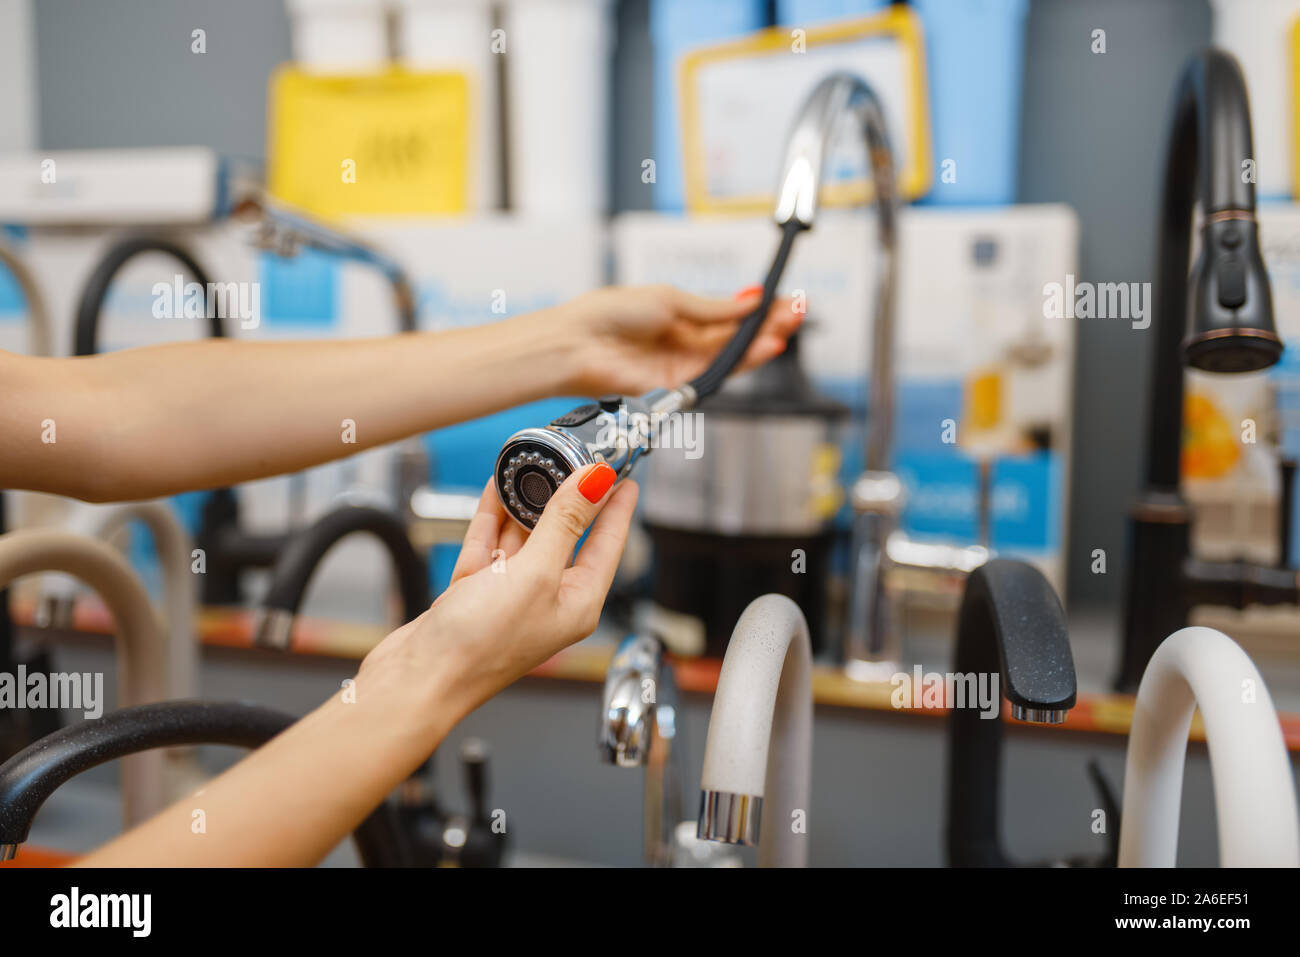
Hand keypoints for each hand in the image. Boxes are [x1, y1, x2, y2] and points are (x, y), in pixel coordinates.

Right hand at [361, 463, 638, 719]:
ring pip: (526, 537)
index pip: (609, 544)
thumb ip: (565, 523)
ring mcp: (511, 596)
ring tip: (534, 463)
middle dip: (569, 496)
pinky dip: (494, 516)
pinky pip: (491, 544)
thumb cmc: (480, 646)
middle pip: (568, 536)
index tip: (624, 474)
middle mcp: (548, 599)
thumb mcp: (535, 573)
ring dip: (527, 502)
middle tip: (575, 456)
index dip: (617, 506)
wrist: (417, 679)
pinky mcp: (476, 592)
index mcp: (578, 603)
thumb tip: (596, 482)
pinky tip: (498, 488)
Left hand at [559, 284, 802, 396]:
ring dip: (761, 343)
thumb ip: (712, 308)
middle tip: (796, 312)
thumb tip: (750, 300)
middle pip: (735, 336)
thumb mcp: (669, 299)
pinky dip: (743, 361)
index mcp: (679, 315)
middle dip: (767, 325)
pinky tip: (764, 346)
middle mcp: (683, 341)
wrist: (578, 344)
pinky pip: (717, 373)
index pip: (727, 314)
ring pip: (731, 356)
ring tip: (786, 329)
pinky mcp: (678, 384)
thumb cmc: (609, 313)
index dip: (757, 309)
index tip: (784, 298)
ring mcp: (682, 364)